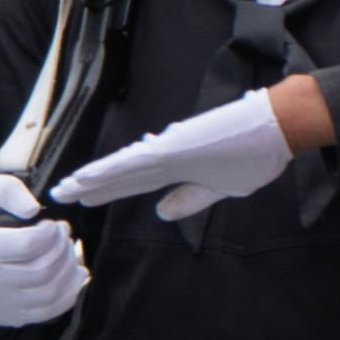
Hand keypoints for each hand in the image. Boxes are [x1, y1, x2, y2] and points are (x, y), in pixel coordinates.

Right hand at [0, 173, 88, 325]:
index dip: (53, 232)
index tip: (54, 224)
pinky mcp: (3, 317)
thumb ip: (9, 189)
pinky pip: (47, 313)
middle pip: (42, 271)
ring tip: (69, 252)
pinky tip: (73, 275)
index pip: (30, 244)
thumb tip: (33, 210)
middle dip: (63, 249)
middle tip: (65, 236)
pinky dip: (69, 294)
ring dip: (69, 270)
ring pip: (49, 294)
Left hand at [54, 89, 293, 224]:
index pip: (135, 183)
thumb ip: (190, 199)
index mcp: (180, 168)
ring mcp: (170, 151)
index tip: (84, 197)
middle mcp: (168, 157)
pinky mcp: (175, 148)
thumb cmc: (258, 153)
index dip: (109, 191)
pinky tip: (88, 176)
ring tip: (64, 188)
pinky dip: (109, 170)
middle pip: (120, 175)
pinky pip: (135, 163)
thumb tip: (161, 213)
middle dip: (89, 186)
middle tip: (59, 193)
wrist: (280, 126)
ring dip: (91, 179)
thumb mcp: (222, 188)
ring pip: (121, 169)